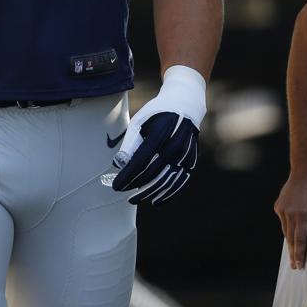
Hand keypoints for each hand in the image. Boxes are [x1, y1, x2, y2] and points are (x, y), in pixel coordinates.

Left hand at [112, 65, 205, 205]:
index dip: (126, 176)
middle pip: (152, 174)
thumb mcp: (140, 122)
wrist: (185, 105)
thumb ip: (130, 144)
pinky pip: (179, 182)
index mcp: (159, 134)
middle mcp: (174, 146)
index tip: (115, 186)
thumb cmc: (157, 113)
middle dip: (135, 186)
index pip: (139, 162)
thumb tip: (119, 165)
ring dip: (149, 193)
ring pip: (166, 181)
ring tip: (134, 199)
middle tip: (121, 192)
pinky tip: (157, 202)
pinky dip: (168, 194)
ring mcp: (185, 155)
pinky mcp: (191, 161)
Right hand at [274, 174, 306, 268]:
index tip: (298, 266)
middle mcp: (290, 214)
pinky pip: (283, 221)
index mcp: (303, 216)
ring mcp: (282, 210)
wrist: (306, 173)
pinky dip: (288, 226)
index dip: (299, 255)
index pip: (300, 241)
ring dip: (290, 240)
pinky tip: (295, 224)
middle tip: (294, 265)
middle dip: (293, 253)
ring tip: (294, 250)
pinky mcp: (278, 206)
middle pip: (290, 239)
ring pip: (285, 230)